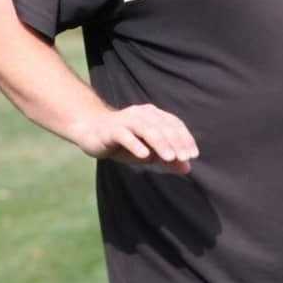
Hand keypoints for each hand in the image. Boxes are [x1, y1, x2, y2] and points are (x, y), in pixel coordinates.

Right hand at [71, 104, 198, 173]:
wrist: (90, 131)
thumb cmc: (123, 142)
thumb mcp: (147, 152)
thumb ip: (166, 158)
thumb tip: (187, 168)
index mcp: (152, 115)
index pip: (173, 123)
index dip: (184, 138)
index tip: (192, 155)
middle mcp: (140, 114)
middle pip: (162, 125)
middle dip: (175, 142)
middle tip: (183, 157)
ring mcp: (125, 120)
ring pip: (145, 128)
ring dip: (159, 142)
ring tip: (169, 157)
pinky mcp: (110, 130)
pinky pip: (124, 135)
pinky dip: (135, 144)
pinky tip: (144, 155)